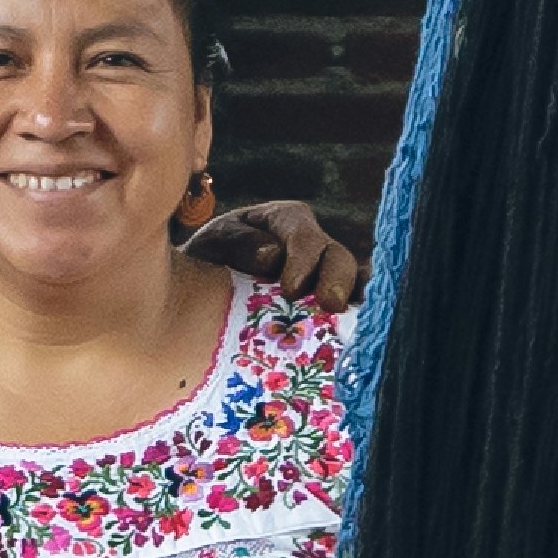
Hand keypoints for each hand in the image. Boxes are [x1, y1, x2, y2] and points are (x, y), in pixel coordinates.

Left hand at [179, 199, 360, 309]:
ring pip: (354, 284)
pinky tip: (358, 337)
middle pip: (338, 257)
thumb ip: (239, 243)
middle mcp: (313, 247)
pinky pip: (351, 310)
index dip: (303, 260)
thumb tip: (272, 255)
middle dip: (337, 280)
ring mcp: (325, 278)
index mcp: (286, 221)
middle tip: (330, 305)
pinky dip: (357, 320)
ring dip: (354, 302)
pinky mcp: (328, 309)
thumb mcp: (215, 243)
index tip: (291, 289)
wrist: (200, 291)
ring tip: (352, 324)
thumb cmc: (208, 260)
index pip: (304, 235)